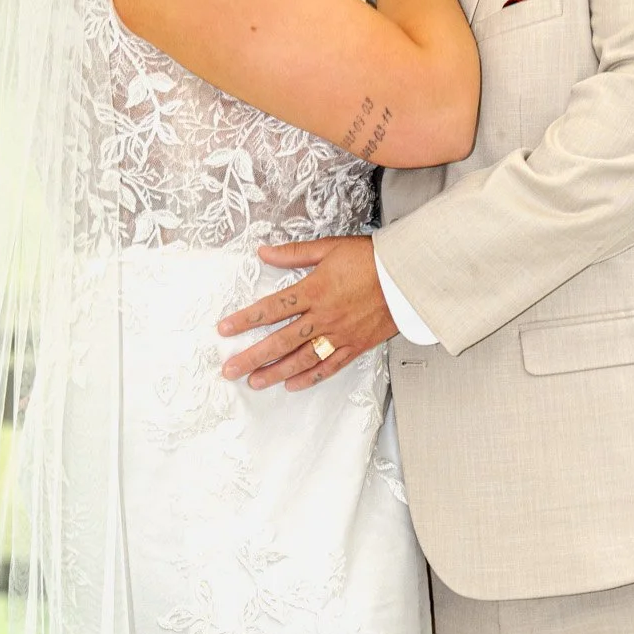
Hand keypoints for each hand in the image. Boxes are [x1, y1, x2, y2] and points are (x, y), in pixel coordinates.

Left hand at [218, 237, 397, 390]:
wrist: (409, 275)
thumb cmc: (372, 259)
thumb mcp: (330, 248)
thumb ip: (294, 253)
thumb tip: (264, 252)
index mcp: (314, 290)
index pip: (271, 308)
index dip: (245, 320)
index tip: (224, 330)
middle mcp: (323, 316)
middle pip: (280, 340)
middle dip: (252, 356)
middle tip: (230, 370)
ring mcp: (340, 334)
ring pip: (302, 358)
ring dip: (276, 372)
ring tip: (255, 382)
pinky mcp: (356, 345)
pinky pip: (330, 366)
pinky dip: (310, 377)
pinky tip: (293, 385)